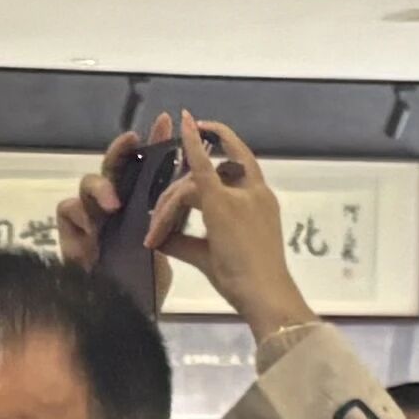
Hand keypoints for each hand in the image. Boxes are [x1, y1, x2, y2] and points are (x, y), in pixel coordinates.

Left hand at [162, 119, 306, 337]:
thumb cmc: (245, 284)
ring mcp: (241, 195)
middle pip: (211, 171)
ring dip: (169, 204)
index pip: (242, 162)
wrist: (264, 296)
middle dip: (178, 187)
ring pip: (195, 182)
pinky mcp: (223, 204)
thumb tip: (159, 237)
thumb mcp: (211, 257)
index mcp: (260, 203)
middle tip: (156, 218)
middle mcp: (256, 192)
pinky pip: (202, 169)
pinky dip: (192, 144)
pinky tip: (185, 122)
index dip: (224, 142)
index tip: (200, 126)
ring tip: (154, 234)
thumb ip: (185, 242)